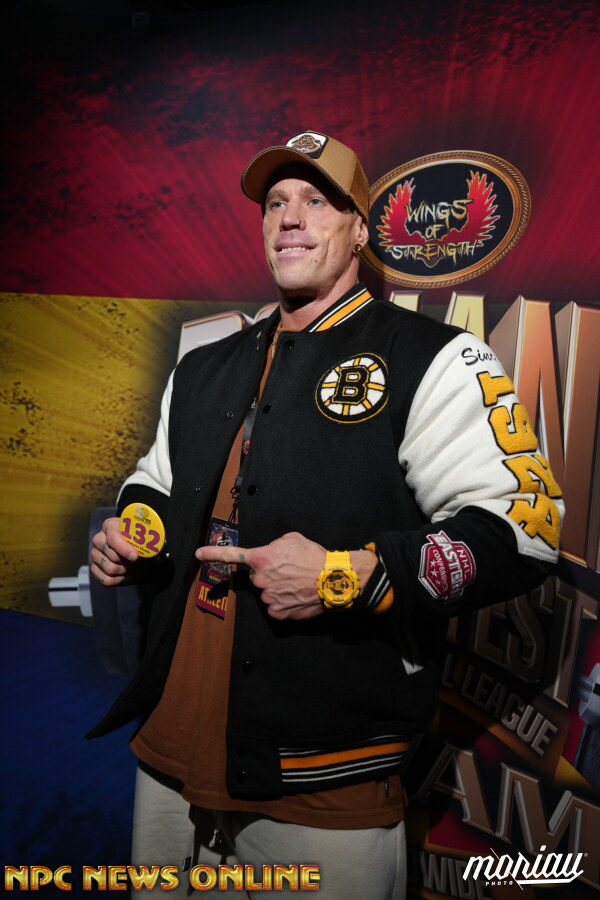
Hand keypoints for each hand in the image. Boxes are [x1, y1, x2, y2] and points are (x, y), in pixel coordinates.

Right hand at [90, 516, 138, 586]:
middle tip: (134, 560)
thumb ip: (143, 541)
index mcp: (110, 526)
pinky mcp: (94, 568)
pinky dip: (117, 580)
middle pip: (110, 553)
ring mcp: (95, 553)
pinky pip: (105, 579)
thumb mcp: (145, 543)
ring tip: (129, 566)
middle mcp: (99, 538)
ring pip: (109, 568)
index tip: (134, 556)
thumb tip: (140, 548)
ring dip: (123, 570)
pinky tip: (122, 574)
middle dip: (125, 560)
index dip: (123, 547)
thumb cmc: (142, 548)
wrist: (140, 562)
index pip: (112, 536)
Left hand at [195, 531, 377, 620]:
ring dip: (278, 588)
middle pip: (258, 576)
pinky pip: (276, 607)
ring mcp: (268, 597)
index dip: (212, 554)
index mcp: (261, 557)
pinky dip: (284, 602)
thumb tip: (272, 554)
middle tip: (289, 571)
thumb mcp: (292, 539)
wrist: (333, 580)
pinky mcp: (277, 613)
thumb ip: (275, 545)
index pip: (231, 555)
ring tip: (298, 583)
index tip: (198, 554)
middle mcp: (261, 578)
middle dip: (269, 573)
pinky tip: (297, 596)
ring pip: (267, 592)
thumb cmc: (315, 557)